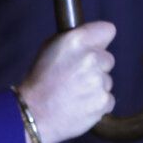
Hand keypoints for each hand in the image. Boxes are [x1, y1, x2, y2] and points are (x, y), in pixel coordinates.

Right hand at [16, 21, 115, 142]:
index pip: (108, 30)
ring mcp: (99, 80)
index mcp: (77, 40)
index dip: (100, 40)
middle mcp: (91, 58)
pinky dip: (97, 103)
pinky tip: (80, 104)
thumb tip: (92, 39)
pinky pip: (108, 99)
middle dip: (97, 66)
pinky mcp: (104, 101)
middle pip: (108, 58)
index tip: (94, 47)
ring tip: (75, 93)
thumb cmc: (40, 79)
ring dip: (96, 86)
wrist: (35, 113)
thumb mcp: (49, 48)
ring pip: (107, 80)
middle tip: (77, 76)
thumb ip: (75, 40)